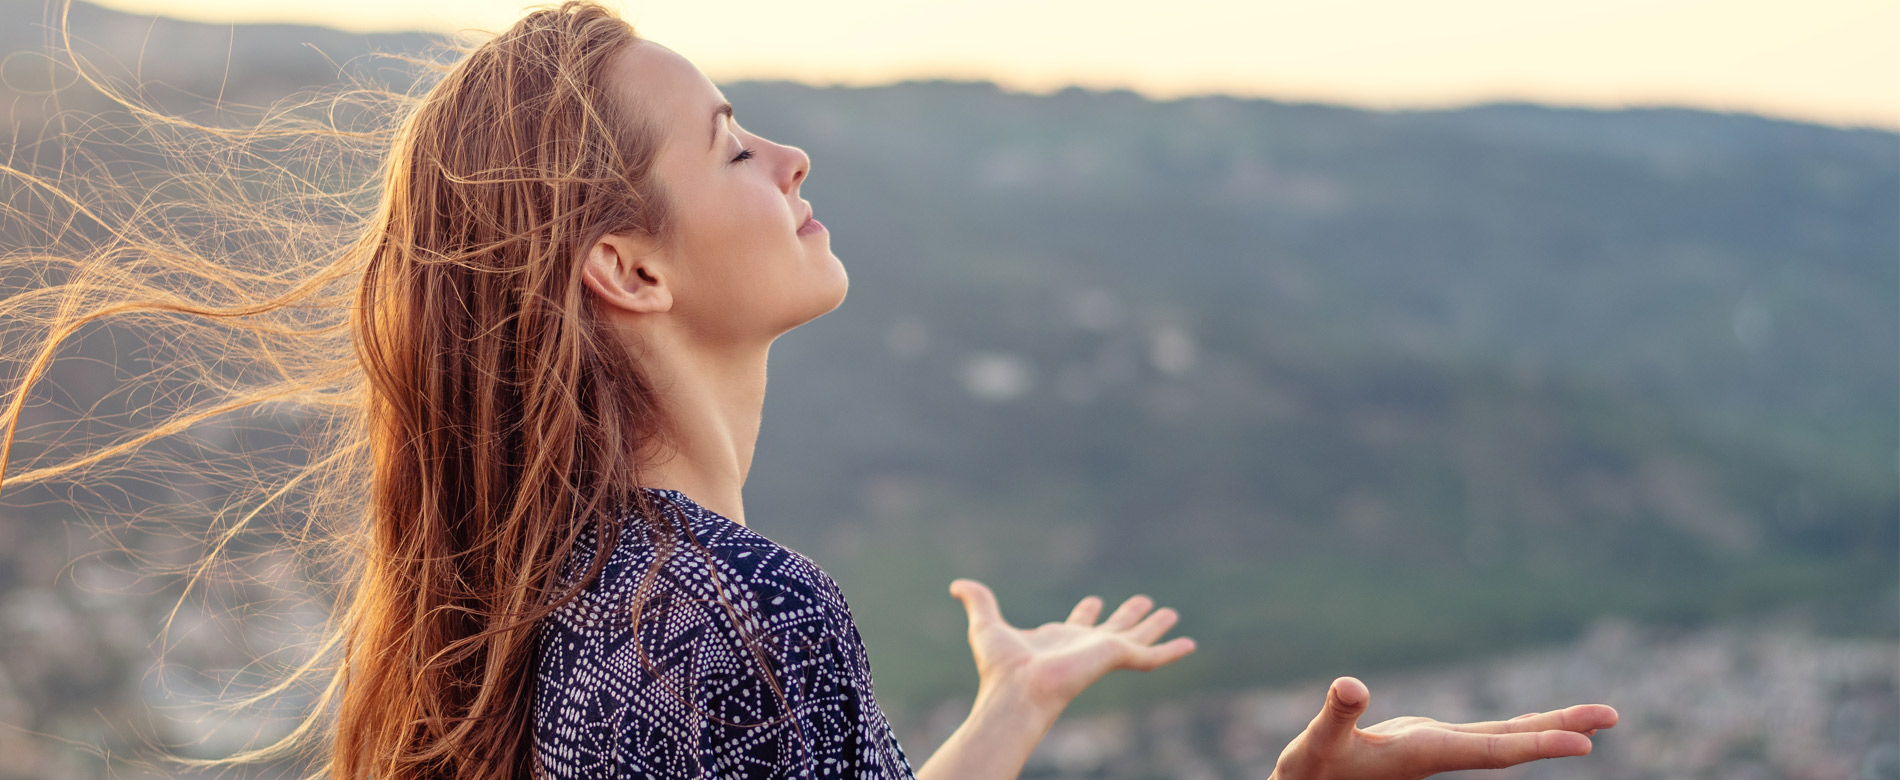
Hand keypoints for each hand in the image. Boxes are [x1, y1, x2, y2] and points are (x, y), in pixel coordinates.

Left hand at [948, 578, 1196, 716]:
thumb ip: (977, 601)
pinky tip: (1189, 643)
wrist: (1017, 691)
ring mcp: (1102, 653)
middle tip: (1145, 601)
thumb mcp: (986, 624)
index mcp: (1060, 639)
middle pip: (1113, 627)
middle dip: (1128, 615)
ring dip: (1154, 627)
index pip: (1078, 623)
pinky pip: (1150, 657)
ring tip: (1172, 613)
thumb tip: (956, 584)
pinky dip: (1171, 651)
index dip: (1087, 611)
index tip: (1095, 600)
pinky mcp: (1116, 658)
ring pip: (1136, 637)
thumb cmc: (1000, 666)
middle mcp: (1084, 646)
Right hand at [1269, 676, 1618, 779]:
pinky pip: (1489, 736)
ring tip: (1596, 718)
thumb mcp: (1318, 742)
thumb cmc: (1312, 770)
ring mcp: (1441, 748)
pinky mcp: (1432, 743)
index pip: (1492, 751)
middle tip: (1613, 715)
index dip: (1538, 743)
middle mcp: (1442, 754)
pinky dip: (1519, 726)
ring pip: (1506, 738)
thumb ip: (1337, 715)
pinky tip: (1538, 722)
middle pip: (1513, 743)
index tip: (1585, 742)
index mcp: (1423, 755)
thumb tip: (1351, 686)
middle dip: (1562, 728)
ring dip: (1549, 725)